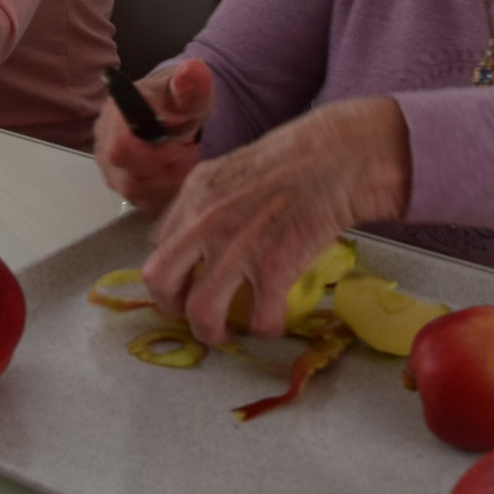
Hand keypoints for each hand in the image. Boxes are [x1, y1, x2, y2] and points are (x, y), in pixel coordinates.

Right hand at [93, 58, 212, 214]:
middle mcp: (103, 141)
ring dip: (169, 182)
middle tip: (187, 152)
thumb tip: (192, 71)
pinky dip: (166, 191)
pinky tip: (175, 172)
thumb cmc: (180, 103)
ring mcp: (109, 167)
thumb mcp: (192, 92)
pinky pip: (143, 203)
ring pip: (138, 194)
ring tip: (183, 159)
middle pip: (130, 179)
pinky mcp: (120, 186)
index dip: (156, 155)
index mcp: (116, 113)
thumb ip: (192, 85)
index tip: (181, 144)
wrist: (175, 113)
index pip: (120, 149)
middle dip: (167, 170)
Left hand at [141, 96, 410, 344]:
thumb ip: (204, 202)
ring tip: (226, 333)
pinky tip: (272, 322)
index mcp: (194, 194)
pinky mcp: (273, 268)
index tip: (184, 286)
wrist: (335, 159)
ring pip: (201, 312)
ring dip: (211, 332)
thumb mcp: (229, 171)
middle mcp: (206, 222)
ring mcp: (237, 247)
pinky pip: (260, 319)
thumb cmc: (291, 161)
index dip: (170, 275)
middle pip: (161, 281)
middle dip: (173, 308)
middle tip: (192, 315)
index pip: (158, 247)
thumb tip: (190, 236)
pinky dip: (265, 328)